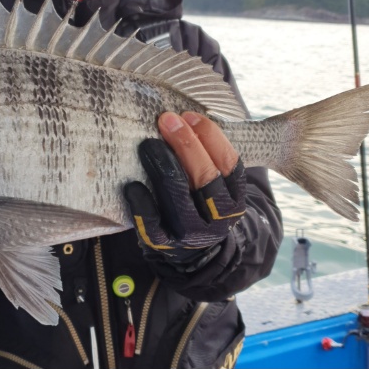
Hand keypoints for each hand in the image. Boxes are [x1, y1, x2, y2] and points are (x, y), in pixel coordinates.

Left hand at [125, 112, 246, 257]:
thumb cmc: (201, 202)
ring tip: (148, 144)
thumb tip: (185, 119)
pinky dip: (143, 205)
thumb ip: (210, 158)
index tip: (190, 116)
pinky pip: (154, 227)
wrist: (193, 252)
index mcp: (235, 199)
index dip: (211, 136)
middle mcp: (219, 219)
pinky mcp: (167, 246)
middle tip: (167, 120)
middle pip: (205, 176)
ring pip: (180, 198)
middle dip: (186, 144)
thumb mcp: (218, 185)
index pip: (229, 163)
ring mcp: (193, 235)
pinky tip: (133, 185)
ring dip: (164, 166)